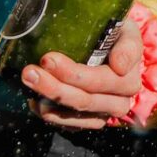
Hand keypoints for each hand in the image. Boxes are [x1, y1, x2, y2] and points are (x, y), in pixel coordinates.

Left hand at [23, 13, 144, 131]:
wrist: (117, 49)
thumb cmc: (118, 35)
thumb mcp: (128, 32)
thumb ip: (128, 46)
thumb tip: (119, 65)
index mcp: (128, 80)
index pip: (99, 80)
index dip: (72, 73)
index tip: (48, 59)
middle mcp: (119, 102)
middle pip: (83, 99)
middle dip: (53, 86)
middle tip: (29, 71)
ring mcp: (103, 114)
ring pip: (74, 112)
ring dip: (47, 99)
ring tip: (28, 82)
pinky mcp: (90, 121)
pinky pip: (69, 124)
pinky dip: (50, 113)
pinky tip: (34, 101)